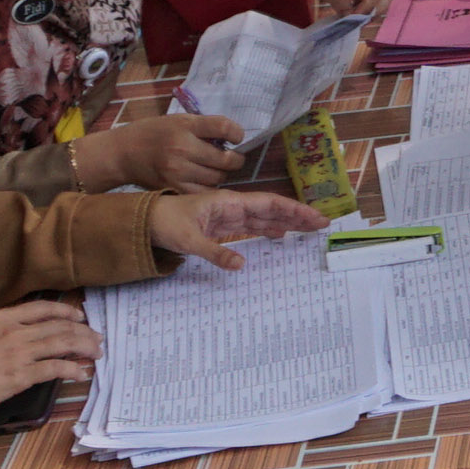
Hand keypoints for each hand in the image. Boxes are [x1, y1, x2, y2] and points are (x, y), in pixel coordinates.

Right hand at [0, 300, 98, 400]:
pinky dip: (72, 369)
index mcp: (3, 317)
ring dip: (83, 347)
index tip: (79, 316)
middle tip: (96, 337)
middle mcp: (15, 331)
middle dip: (82, 332)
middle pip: (58, 327)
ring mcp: (20, 353)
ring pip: (62, 344)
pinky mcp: (22, 375)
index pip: (42, 308)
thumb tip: (18, 331)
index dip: (65, 311)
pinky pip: (55, 368)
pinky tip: (82, 372)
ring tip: (96, 353)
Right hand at [86, 106, 256, 192]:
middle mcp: (182, 148)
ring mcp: (178, 171)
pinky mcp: (173, 188)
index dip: (237, 133)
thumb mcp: (177, 120)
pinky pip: (204, 192)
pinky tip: (203, 180)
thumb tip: (233, 138)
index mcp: (185, 126)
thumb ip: (203, 127)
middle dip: (234, 159)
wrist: (123, 154)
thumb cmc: (153, 133)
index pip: (224, 127)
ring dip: (221, 174)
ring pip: (218, 178)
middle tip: (231, 157)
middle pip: (226, 159)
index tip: (237, 137)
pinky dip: (208, 187)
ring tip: (214, 168)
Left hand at [152, 189, 326, 270]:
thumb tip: (240, 265)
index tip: (314, 216)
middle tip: (322, 223)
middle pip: (272, 209)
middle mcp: (232, 207)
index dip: (294, 210)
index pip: (269, 204)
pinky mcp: (222, 226)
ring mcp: (228, 216)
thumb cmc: (166, 224)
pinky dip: (268, 228)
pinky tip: (279, 234)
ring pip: (264, 217)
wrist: (147, 220)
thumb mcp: (189, 240)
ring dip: (286, 221)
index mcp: (229, 204)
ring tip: (308, 228)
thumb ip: (215, 252)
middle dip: (297, 215)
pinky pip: (252, 226)